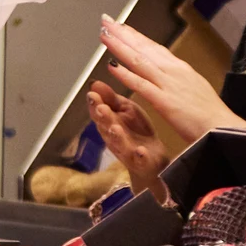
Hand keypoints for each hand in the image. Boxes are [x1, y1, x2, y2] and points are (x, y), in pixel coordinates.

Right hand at [87, 83, 168, 197]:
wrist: (153, 157)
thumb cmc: (136, 130)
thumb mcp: (125, 110)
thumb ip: (111, 98)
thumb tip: (93, 83)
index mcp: (109, 123)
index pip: (99, 114)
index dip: (95, 105)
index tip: (92, 95)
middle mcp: (114, 138)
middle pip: (106, 128)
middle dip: (104, 119)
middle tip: (101, 108)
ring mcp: (127, 151)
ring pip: (120, 145)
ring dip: (117, 137)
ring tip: (116, 128)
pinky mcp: (141, 162)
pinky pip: (140, 160)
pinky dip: (140, 156)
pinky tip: (141, 151)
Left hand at [99, 15, 245, 142]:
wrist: (224, 129)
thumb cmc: (211, 115)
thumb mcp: (195, 88)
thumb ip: (180, 80)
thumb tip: (172, 73)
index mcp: (181, 69)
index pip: (153, 47)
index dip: (135, 36)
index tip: (120, 26)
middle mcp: (173, 71)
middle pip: (143, 48)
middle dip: (122, 34)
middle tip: (105, 21)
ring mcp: (168, 84)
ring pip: (138, 60)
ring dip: (119, 47)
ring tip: (104, 35)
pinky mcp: (165, 101)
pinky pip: (141, 85)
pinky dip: (126, 74)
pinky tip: (112, 67)